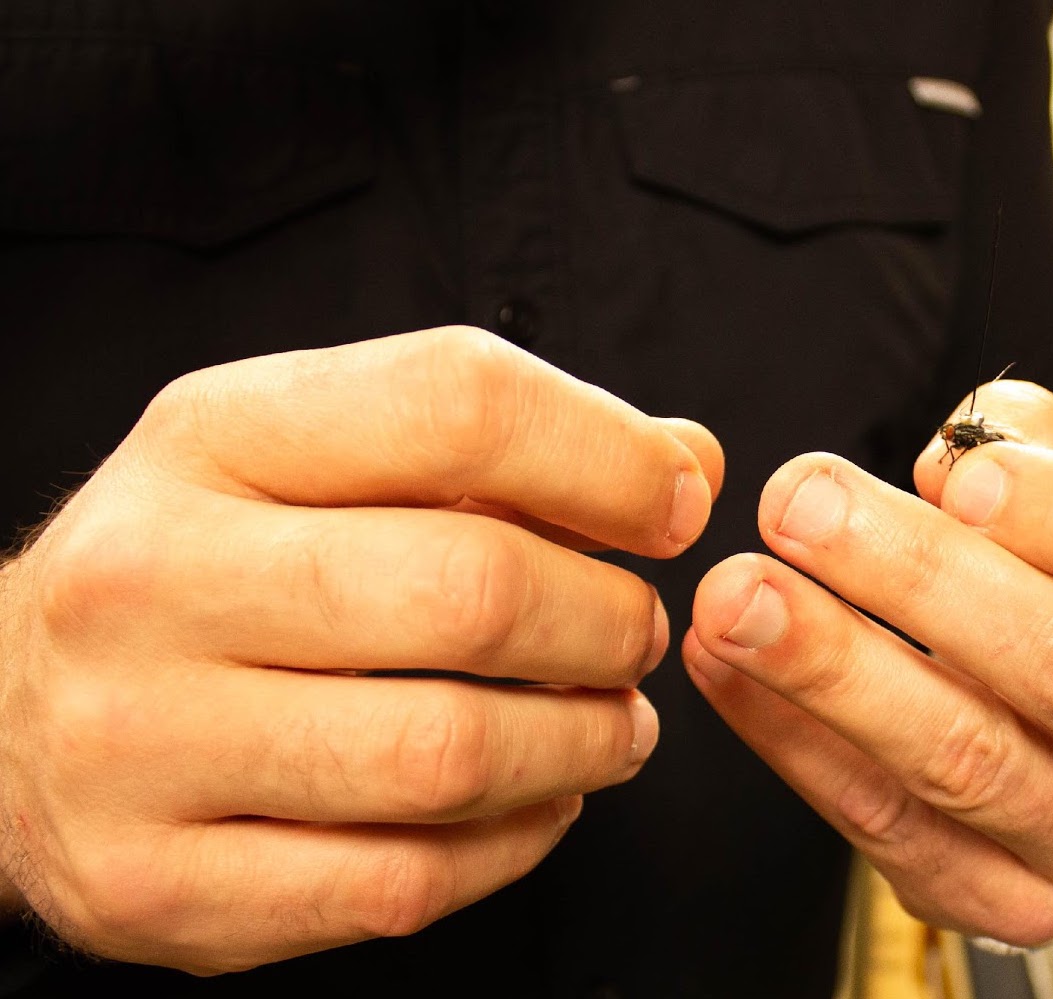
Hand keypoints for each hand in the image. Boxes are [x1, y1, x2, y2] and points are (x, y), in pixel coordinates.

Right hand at [0, 327, 721, 972]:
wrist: (8, 712)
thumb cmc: (211, 564)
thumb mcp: (319, 456)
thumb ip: (501, 447)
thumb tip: (683, 466)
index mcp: (212, 436)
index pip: (457, 402)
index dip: (609, 455)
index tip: (674, 502)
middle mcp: (154, 580)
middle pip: (472, 590)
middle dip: (608, 619)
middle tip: (636, 633)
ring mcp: (140, 744)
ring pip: (447, 753)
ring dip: (581, 742)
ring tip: (613, 722)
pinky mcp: (158, 884)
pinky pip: (401, 881)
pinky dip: (515, 844)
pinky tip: (539, 800)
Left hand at [685, 380, 1052, 944]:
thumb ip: (1032, 453)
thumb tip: (953, 457)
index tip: (961, 472)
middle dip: (918, 578)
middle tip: (800, 506)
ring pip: (969, 760)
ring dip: (834, 668)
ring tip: (737, 594)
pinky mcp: (1012, 905)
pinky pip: (888, 828)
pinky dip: (793, 742)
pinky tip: (729, 668)